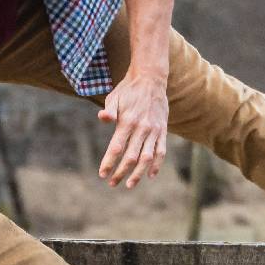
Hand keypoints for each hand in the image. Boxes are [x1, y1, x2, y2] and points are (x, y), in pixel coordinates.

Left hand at [98, 71, 168, 188]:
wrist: (151, 79)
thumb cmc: (128, 90)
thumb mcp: (114, 97)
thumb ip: (109, 111)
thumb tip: (102, 118)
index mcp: (127, 121)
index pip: (117, 147)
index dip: (109, 162)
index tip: (102, 174)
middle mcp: (142, 128)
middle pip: (131, 157)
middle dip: (121, 172)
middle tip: (112, 183)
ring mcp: (154, 130)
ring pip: (147, 158)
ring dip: (138, 173)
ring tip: (130, 184)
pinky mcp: (163, 131)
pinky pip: (161, 151)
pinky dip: (157, 165)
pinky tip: (150, 175)